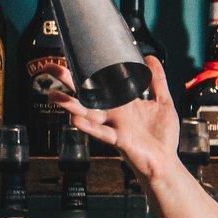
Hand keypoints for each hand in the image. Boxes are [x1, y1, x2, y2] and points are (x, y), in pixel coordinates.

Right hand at [50, 55, 181, 182]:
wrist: (166, 160)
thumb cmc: (162, 135)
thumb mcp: (162, 101)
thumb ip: (157, 80)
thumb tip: (150, 57)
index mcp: (123, 102)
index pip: (102, 82)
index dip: (89, 71)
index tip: (73, 57)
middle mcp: (114, 112)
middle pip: (88, 94)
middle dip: (69, 82)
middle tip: (51, 68)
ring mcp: (114, 125)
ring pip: (89, 113)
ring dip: (71, 105)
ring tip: (53, 95)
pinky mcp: (119, 139)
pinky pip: (101, 132)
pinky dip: (89, 127)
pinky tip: (75, 120)